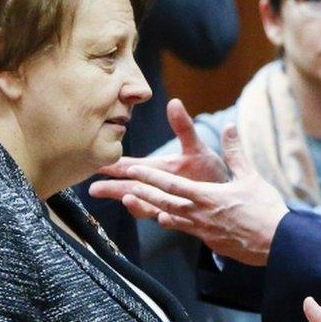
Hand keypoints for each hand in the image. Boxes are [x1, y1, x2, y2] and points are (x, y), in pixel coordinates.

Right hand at [90, 99, 228, 219]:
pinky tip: (161, 216)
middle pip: (130, 188)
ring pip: (146, 205)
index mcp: (158, 169)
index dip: (112, 165)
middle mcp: (158, 187)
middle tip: (94, 189)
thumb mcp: (195, 147)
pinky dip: (163, 218)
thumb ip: (183, 127)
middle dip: (113, 188)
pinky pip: (170, 220)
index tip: (94, 162)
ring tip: (127, 198)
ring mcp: (168, 203)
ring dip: (136, 203)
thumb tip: (174, 102)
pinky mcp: (182, 216)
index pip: (130, 166)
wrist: (226, 193)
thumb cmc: (208, 170)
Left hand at [99, 122, 287, 265]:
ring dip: (150, 208)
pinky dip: (172, 222)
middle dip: (142, 192)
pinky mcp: (211, 241)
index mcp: (207, 197)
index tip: (131, 170)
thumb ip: (235, 152)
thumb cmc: (265, 209)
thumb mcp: (250, 176)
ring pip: (171, 217)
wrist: (277, 243)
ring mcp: (204, 230)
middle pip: (164, 202)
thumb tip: (229, 127)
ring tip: (133, 202)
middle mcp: (200, 214)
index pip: (171, 184)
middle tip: (122, 187)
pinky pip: (185, 229)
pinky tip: (164, 219)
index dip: (149, 177)